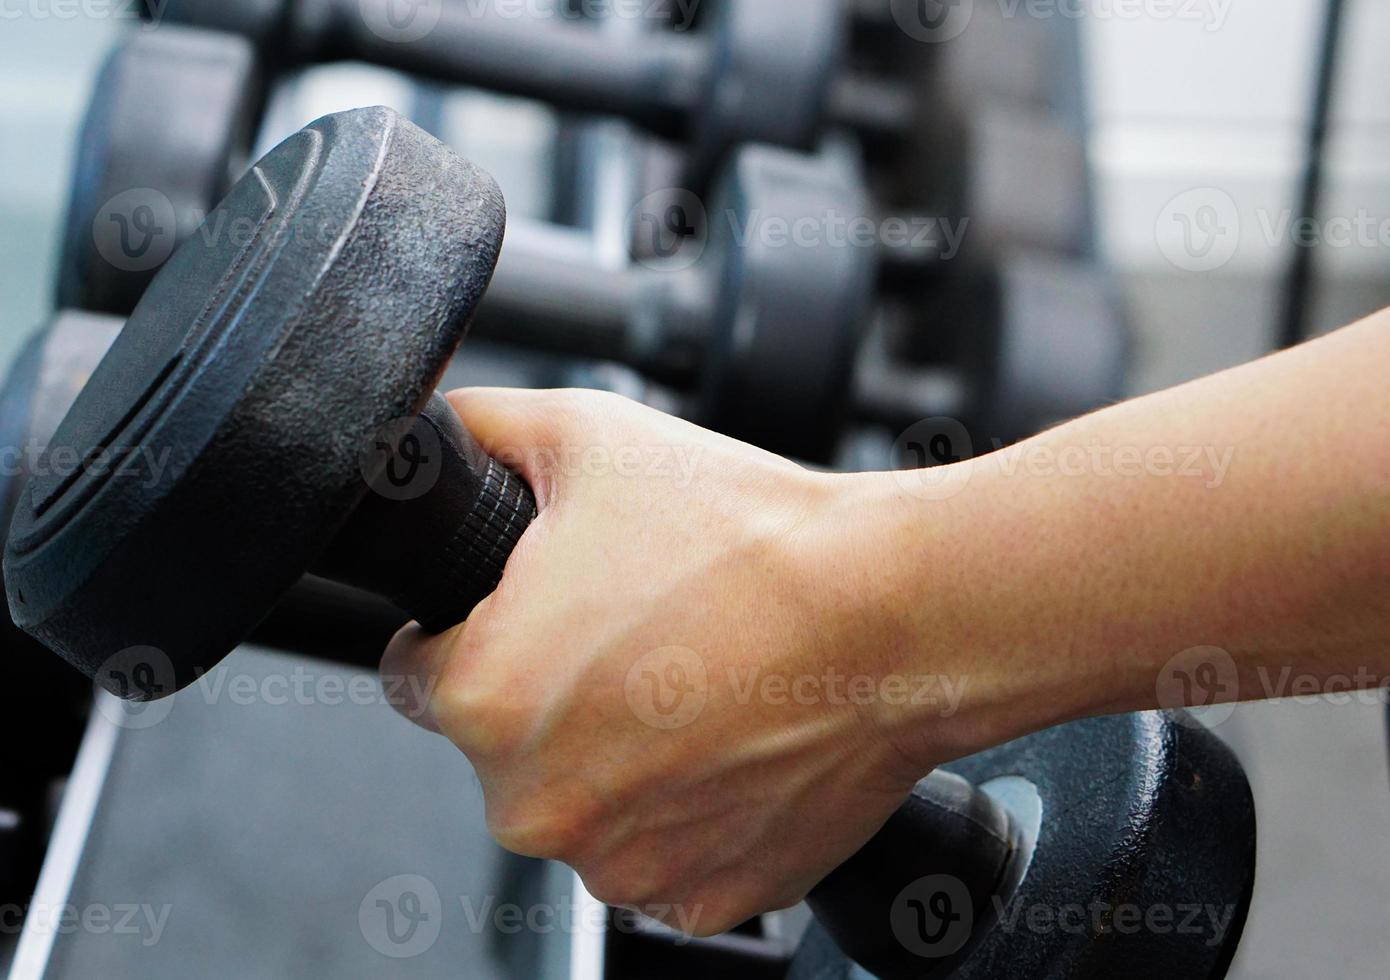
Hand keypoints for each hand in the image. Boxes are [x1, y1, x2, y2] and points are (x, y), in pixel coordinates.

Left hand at [381, 389, 954, 935]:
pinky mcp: (697, 895)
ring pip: (580, 802)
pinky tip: (727, 739)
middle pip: (502, 744)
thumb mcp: (586, 436)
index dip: (475, 629)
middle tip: (636, 633)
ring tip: (693, 680)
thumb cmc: (750, 540)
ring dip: (615, 754)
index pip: (419, 672)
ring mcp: (620, 863)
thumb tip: (428, 434)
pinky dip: (681, 806)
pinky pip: (656, 849)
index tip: (538, 614)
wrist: (893, 615)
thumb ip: (475, 432)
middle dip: (548, 693)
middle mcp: (537, 802)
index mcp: (486, 698)